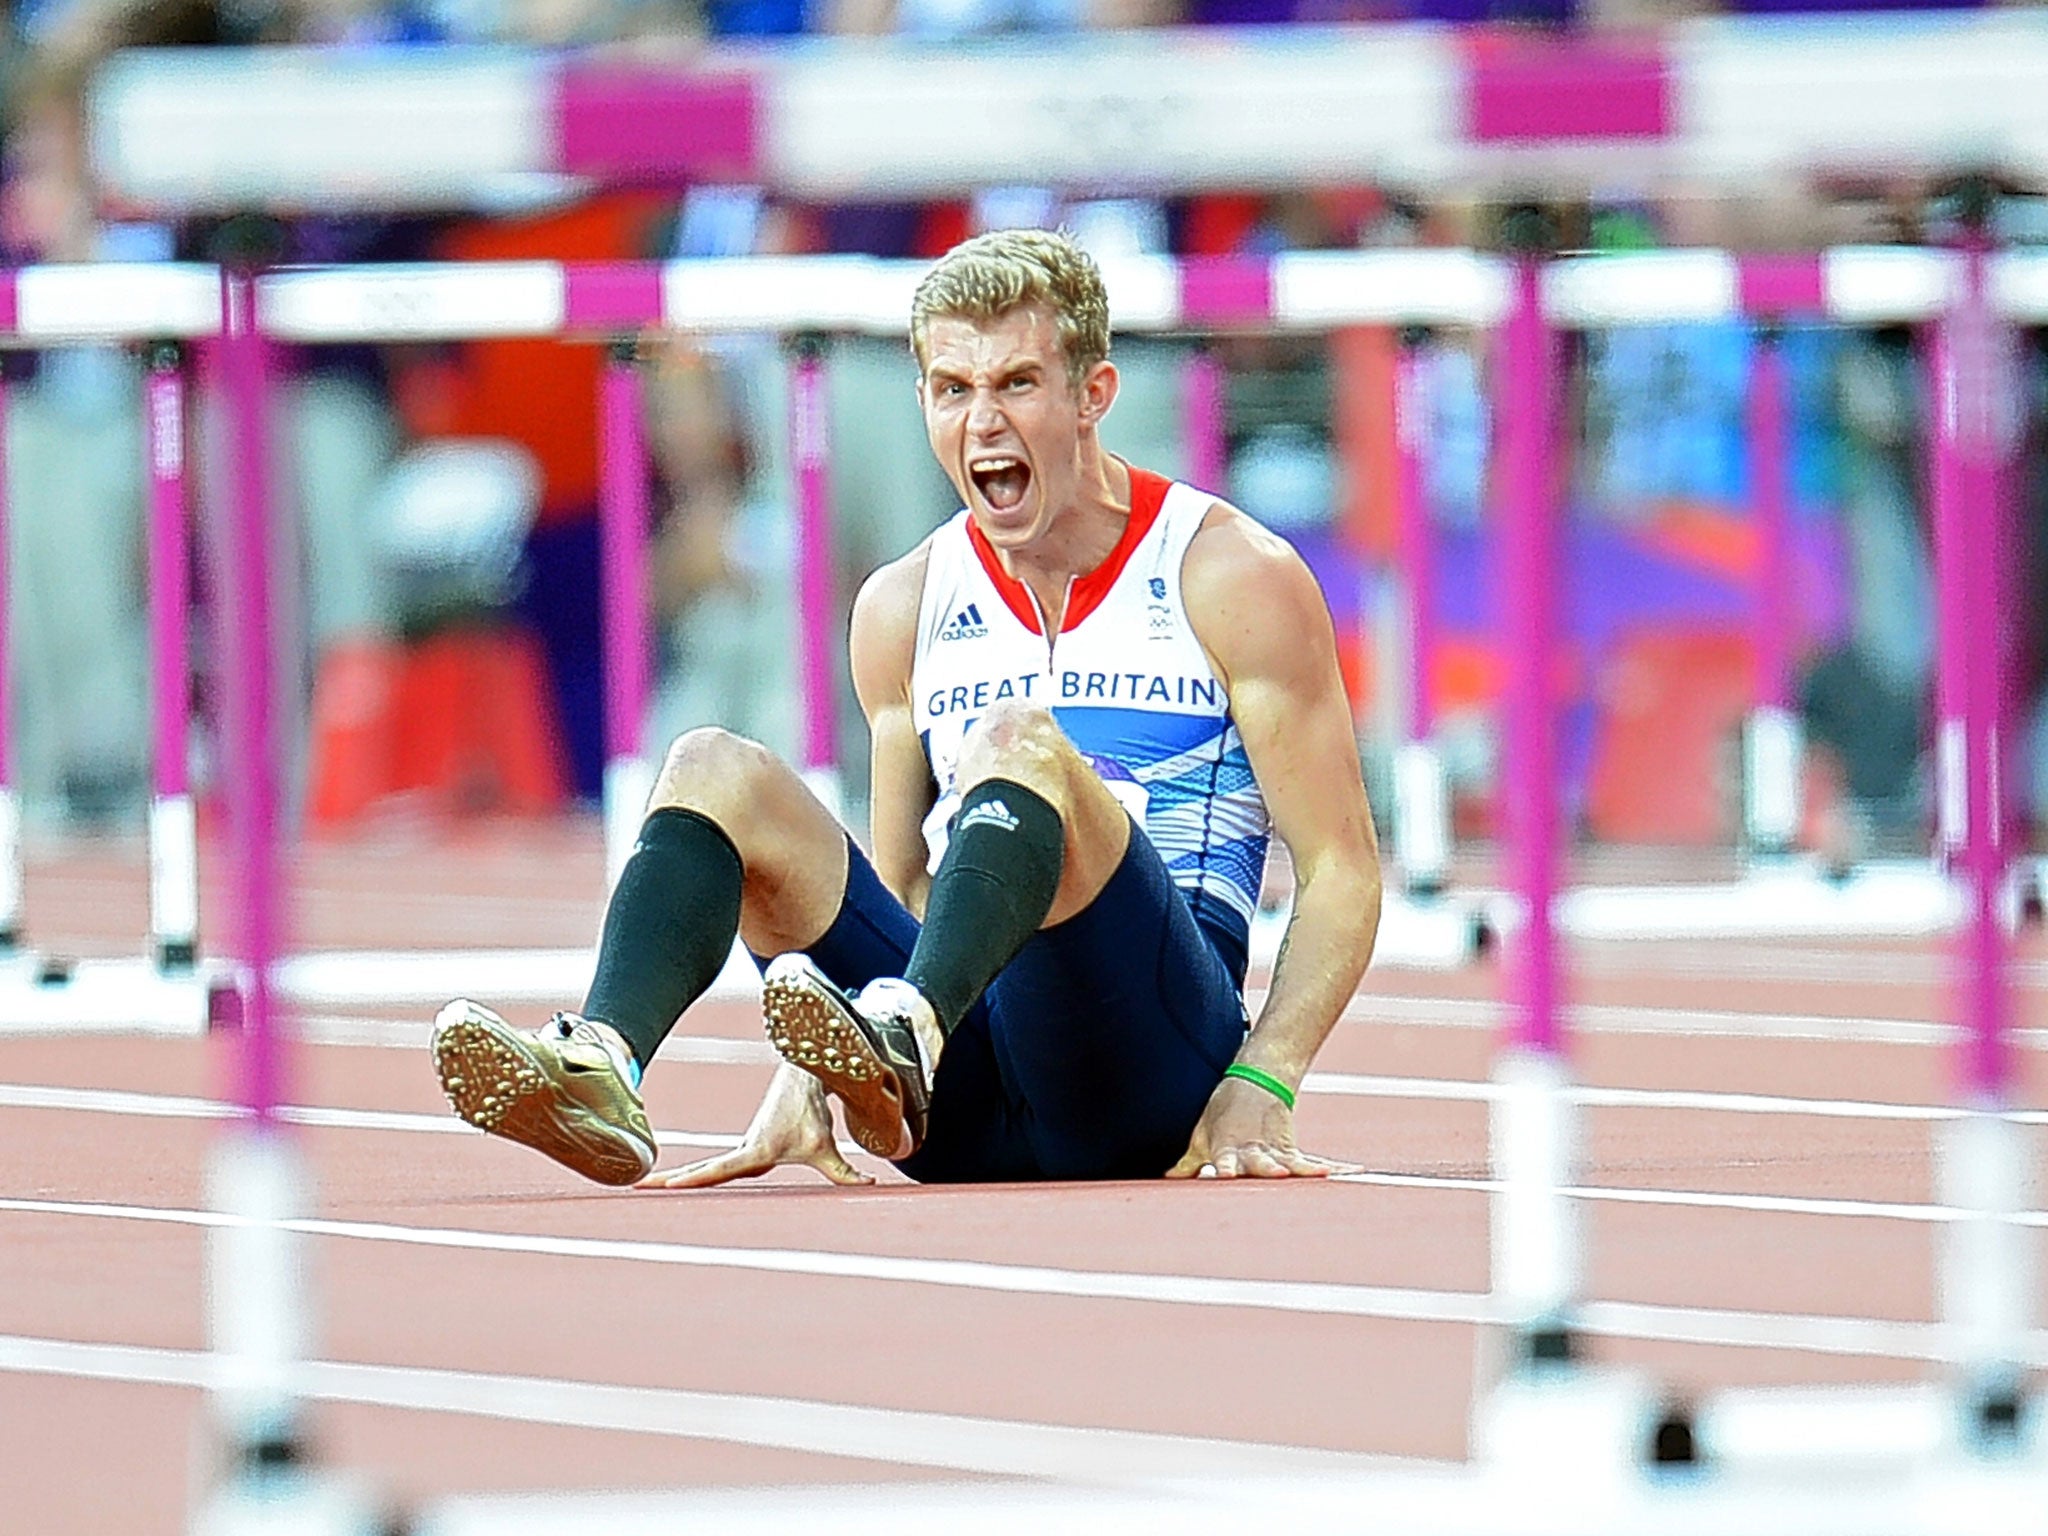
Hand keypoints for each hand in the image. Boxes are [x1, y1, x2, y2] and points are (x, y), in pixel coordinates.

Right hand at [641, 1063, 873, 1189]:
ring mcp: (743, 1150)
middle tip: (638, 1190)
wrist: (804, 1078)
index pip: (716, 1170)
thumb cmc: (812, 1111)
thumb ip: (844, 1172)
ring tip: (643, 1190)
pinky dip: (695, 1177)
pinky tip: (675, 1186)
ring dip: (677, 1180)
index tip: (661, 1185)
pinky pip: (717, 1167)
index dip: (691, 1180)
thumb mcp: (827, 1146)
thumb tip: (869, 1187)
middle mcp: (742, 1151)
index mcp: (753, 1152)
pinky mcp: (750, 1150)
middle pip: (701, 1172)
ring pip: (706, 1170)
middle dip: (670, 1183)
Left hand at [1165, 1071, 1356, 1179]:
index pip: (1223, 1161)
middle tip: (1272, 1175)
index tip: (1222, 1174)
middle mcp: (1251, 1150)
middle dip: (1261, 1170)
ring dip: (1297, 1170)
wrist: (1256, 1079)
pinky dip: (1324, 1168)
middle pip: (1257, 1163)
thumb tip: (1168, 1178)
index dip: (1223, 1168)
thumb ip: (1188, 1162)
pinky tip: (1348, 1172)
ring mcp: (1272, 1149)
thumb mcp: (1201, 1137)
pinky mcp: (1289, 1149)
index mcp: (1226, 1149)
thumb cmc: (1223, 1113)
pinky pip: (1307, 1162)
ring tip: (1313, 1174)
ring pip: (1284, 1163)